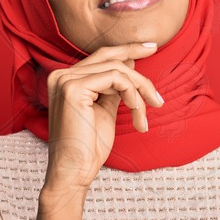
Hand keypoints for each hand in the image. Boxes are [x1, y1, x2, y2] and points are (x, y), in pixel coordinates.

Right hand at [42, 42, 163, 194]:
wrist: (75, 171)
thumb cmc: (89, 147)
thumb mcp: (105, 110)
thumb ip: (114, 88)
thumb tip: (131, 64)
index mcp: (65, 79)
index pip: (101, 56)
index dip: (128, 49)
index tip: (152, 48)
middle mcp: (61, 75)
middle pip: (111, 58)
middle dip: (140, 71)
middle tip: (158, 93)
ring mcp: (65, 79)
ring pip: (117, 69)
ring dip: (139, 91)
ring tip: (146, 116)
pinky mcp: (73, 88)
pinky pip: (116, 78)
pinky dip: (132, 94)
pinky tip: (137, 113)